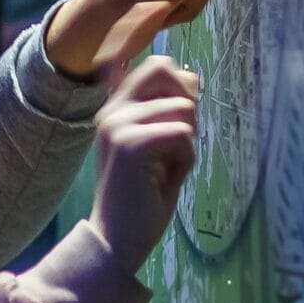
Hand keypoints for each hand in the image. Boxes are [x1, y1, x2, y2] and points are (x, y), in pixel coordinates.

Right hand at [89, 57, 198, 272]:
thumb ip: (169, 109)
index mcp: (115, 108)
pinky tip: (164, 179)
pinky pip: (182, 134)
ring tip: (165, 168)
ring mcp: (117, 124)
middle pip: (165, 70)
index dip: (180, 83)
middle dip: (185, 102)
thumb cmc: (142, 195)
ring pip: (182, 108)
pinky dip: (184, 160)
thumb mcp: (158, 144)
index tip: (176, 119)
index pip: (154, 64)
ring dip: (186, 142)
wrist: (118, 238)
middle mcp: (111, 110)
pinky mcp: (129, 143)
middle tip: (177, 140)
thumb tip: (192, 75)